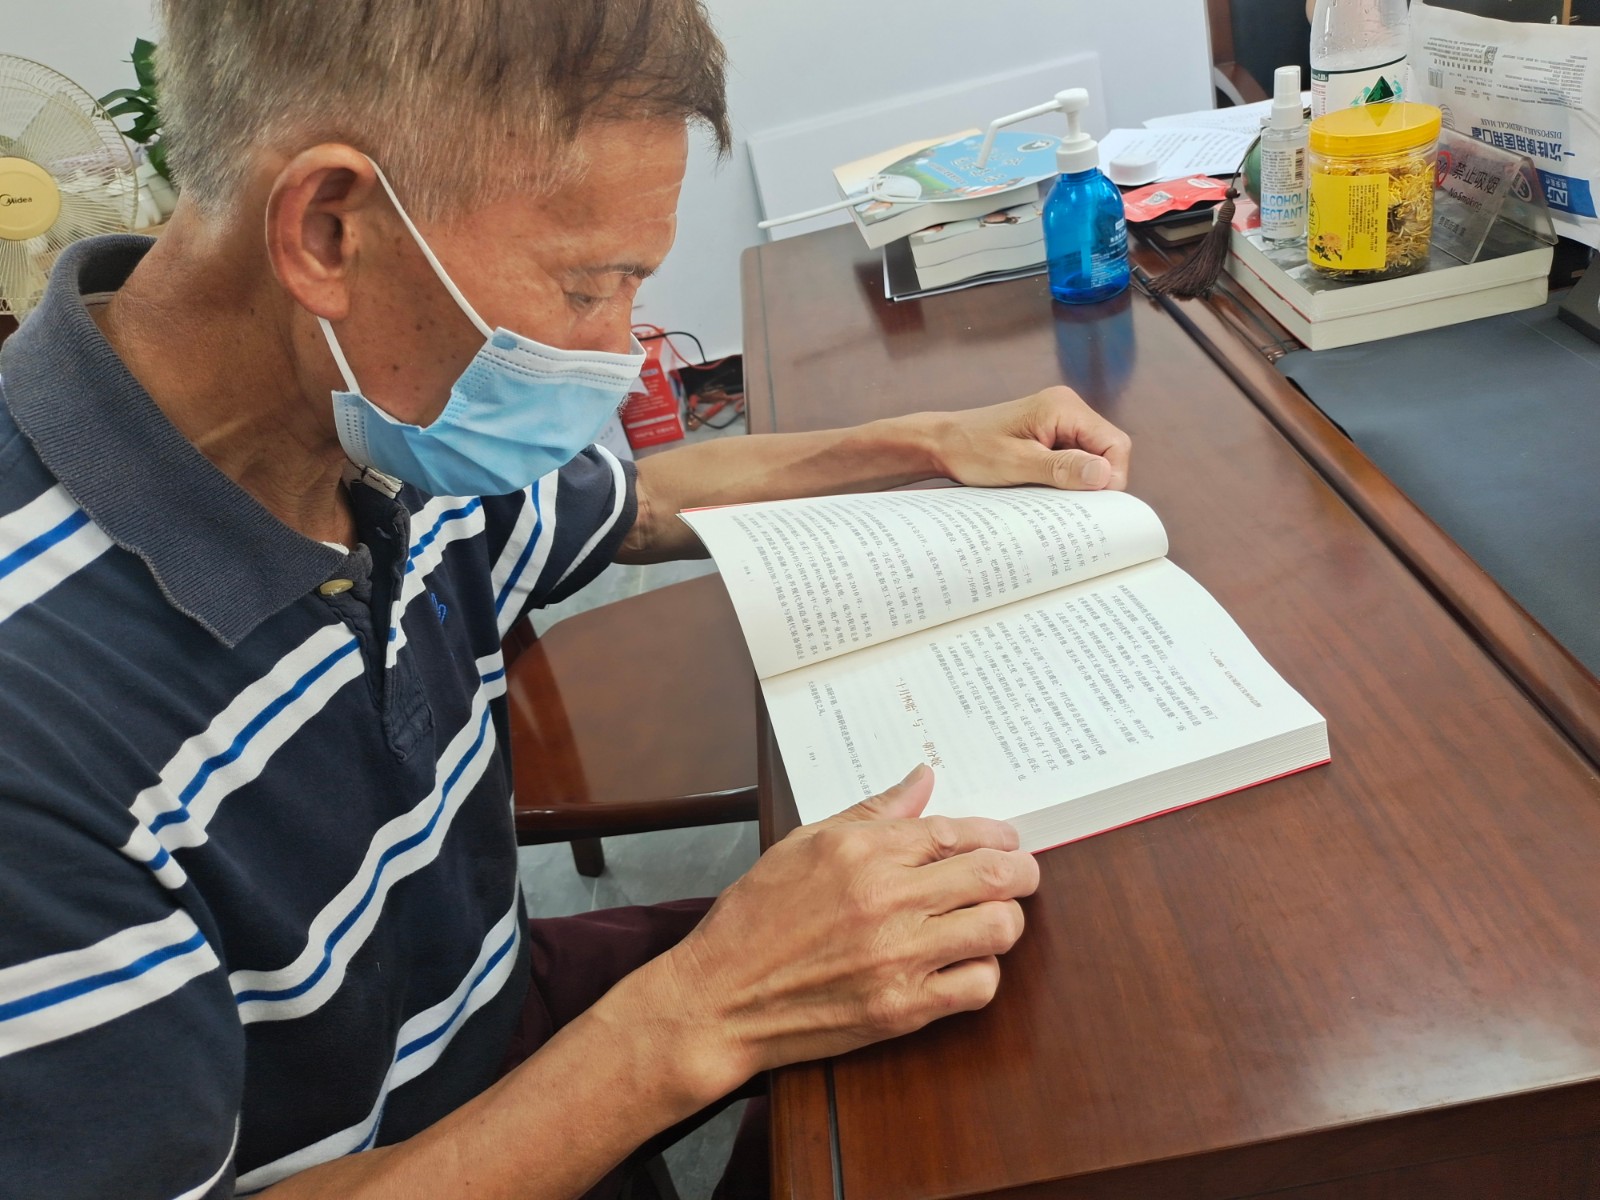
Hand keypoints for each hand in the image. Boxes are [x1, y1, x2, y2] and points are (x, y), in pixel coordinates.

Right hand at [656, 764, 1040, 1090]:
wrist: (719, 998)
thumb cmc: (755, 916)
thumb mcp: (804, 844)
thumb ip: (871, 812)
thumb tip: (921, 779)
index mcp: (861, 850)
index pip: (956, 832)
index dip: (994, 834)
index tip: (1006, 840)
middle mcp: (886, 898)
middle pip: (994, 875)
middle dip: (1022, 871)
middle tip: (1022, 874)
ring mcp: (898, 957)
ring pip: (998, 928)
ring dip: (1005, 920)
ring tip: (991, 919)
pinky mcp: (902, 1009)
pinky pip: (979, 986)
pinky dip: (982, 972)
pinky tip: (963, 963)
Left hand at [920, 385, 1130, 491]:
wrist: (939, 444)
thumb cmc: (970, 449)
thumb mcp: (1016, 464)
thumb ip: (1061, 468)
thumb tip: (1105, 476)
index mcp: (1064, 407)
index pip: (1115, 444)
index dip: (1113, 477)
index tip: (1094, 505)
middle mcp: (1067, 408)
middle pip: (1107, 451)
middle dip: (1096, 481)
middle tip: (1071, 505)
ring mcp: (1059, 421)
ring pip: (1091, 458)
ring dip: (1079, 481)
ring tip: (1053, 497)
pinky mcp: (1049, 435)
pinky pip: (1073, 459)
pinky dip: (1065, 478)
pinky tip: (1045, 489)